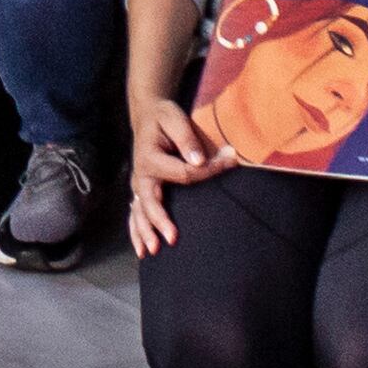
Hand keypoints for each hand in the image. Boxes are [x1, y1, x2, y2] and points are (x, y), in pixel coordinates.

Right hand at [123, 95, 229, 257]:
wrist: (147, 116)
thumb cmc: (164, 117)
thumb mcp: (174, 117)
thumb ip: (186, 138)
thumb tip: (199, 160)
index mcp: (150, 157)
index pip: (184, 173)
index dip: (210, 171)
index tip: (231, 163)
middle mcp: (141, 174)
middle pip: (151, 202)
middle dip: (161, 221)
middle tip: (173, 238)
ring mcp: (139, 185)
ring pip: (139, 212)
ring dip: (145, 232)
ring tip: (153, 251)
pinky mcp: (141, 191)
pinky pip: (135, 214)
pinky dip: (137, 232)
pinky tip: (141, 249)